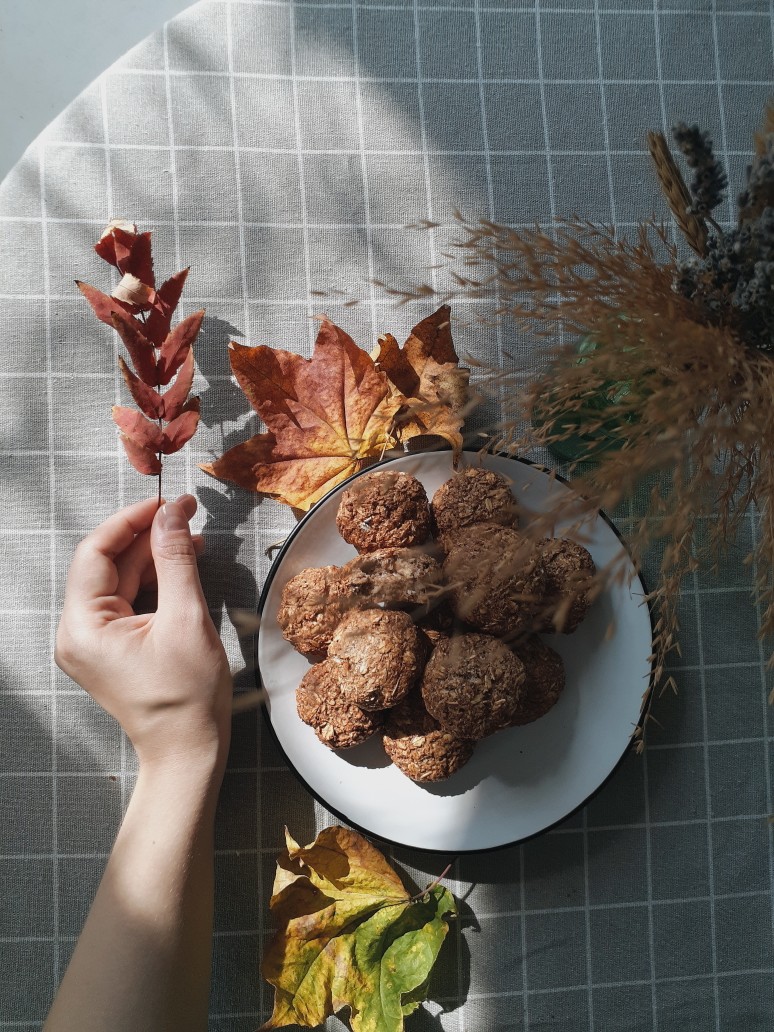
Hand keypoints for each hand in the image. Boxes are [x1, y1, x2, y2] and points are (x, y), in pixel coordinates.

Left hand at [55, 495, 231, 771]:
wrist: (189, 751)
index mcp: (84, 627)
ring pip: (119, 580)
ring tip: (193, 540)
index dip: (131, 520)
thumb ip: (176, 560)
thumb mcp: (187, 619)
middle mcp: (77, 633)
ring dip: (154, 558)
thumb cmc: (187, 699)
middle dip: (148, 537)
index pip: (96, 551)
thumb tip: (173, 514)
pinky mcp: (110, 649)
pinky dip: (153, 582)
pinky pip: (127, 601)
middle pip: (107, 564)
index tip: (167, 502)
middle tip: (188, 515)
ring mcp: (92, 643)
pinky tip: (181, 568)